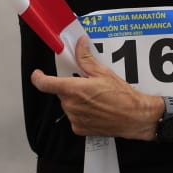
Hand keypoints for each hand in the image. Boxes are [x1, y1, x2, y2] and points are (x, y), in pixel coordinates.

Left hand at [29, 37, 161, 139]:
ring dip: (76, 101)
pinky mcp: (79, 129)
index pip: (45, 84)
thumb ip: (86, 58)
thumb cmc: (122, 96)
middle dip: (70, 88)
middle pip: (61, 93)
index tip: (38, 74)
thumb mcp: (103, 73)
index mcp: (74, 89)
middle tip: (86, 85)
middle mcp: (71, 106)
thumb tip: (80, 43)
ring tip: (95, 99)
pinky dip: (81, 113)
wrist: (134, 118)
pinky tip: (96, 110)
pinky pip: (74, 117)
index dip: (38, 78)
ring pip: (68, 105)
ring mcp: (74, 119)